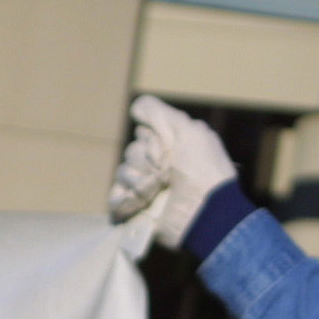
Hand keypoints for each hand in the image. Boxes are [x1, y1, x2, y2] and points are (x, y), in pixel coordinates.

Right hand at [109, 95, 236, 247]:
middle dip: (145, 161)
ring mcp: (148, 190)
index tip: (168, 149)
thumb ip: (160, 114)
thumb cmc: (201, 169)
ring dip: (138, 180)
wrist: (203, 210)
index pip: (143, 134)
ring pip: (122, 173)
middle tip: (165, 173)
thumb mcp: (188, 130)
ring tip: (156, 190)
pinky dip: (123, 198)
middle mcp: (158, 167)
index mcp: (171, 149)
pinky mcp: (138, 211)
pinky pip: (115, 198)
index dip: (152, 140)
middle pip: (131, 152)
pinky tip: (138, 200)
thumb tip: (134, 107)